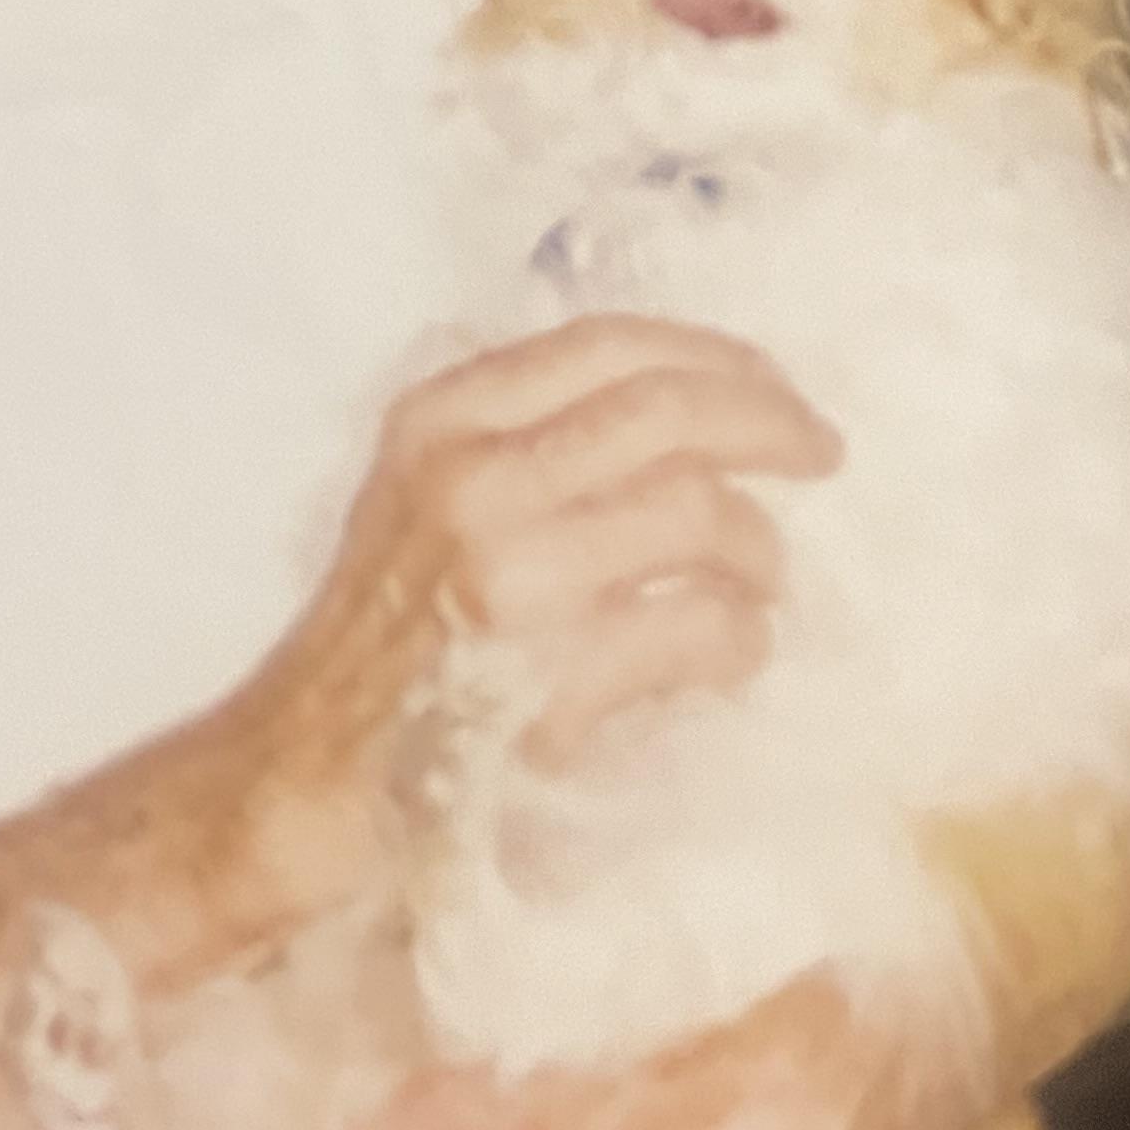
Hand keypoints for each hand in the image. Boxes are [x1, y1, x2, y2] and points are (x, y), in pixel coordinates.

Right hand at [211, 320, 842, 937]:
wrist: (308, 784)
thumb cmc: (388, 646)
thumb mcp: (426, 496)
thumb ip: (525, 436)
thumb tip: (692, 399)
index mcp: (440, 418)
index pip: (606, 345)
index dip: (715, 355)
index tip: (776, 386)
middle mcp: (469, 477)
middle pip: (667, 410)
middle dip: (768, 422)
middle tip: (822, 452)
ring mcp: (508, 577)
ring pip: (700, 513)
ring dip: (758, 553)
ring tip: (758, 587)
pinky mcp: (550, 677)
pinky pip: (700, 629)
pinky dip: (739, 639)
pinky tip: (730, 657)